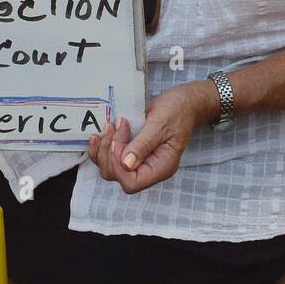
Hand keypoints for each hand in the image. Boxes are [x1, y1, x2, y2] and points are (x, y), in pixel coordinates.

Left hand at [86, 80, 216, 193]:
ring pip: (110, 168)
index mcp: (160, 168)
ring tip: (109, 126)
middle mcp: (149, 169)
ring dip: (103, 148)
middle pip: (117, 176)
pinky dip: (101, 147)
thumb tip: (126, 165)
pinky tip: (101, 133)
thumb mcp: (160, 125)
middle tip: (114, 127)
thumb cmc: (177, 111)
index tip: (118, 140)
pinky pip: (110, 157)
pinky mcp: (131, 152)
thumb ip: (143, 145)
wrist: (183, 101)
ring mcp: (139, 161)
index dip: (118, 166)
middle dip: (109, 153)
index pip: (132, 182)